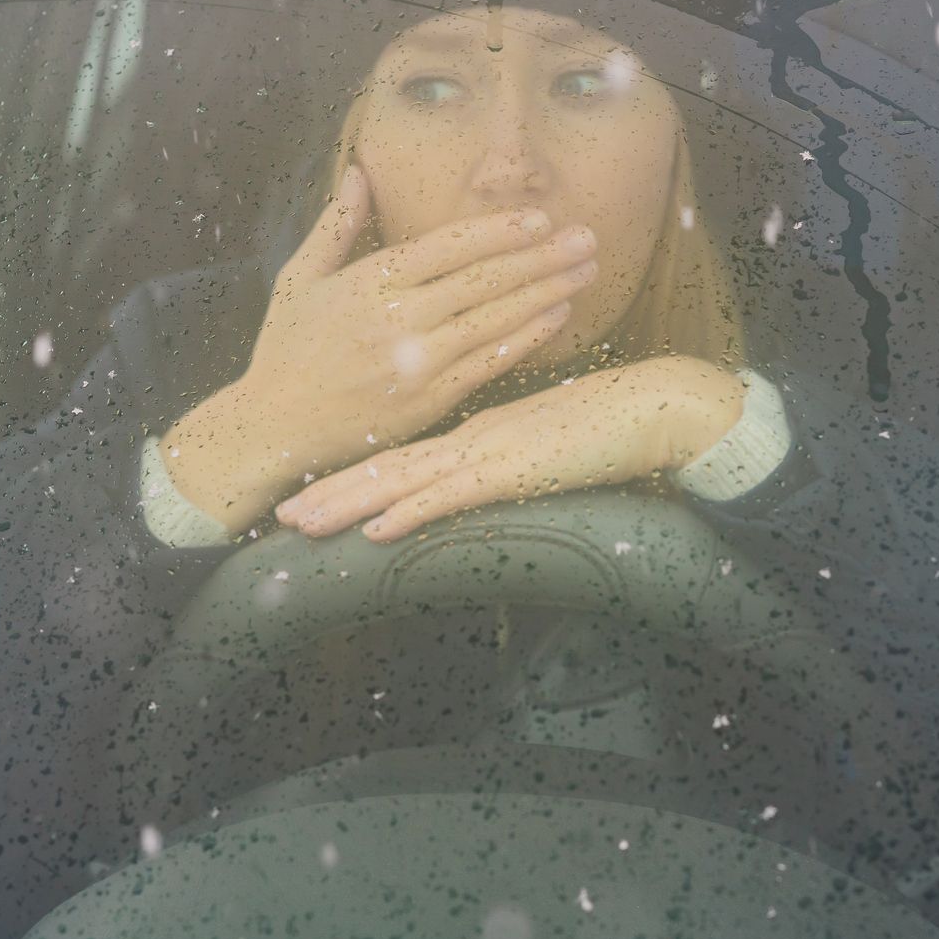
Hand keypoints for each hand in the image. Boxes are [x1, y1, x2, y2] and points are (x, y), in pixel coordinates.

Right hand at [163, 166, 598, 528]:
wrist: (274, 427)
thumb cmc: (285, 349)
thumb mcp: (299, 278)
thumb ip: (337, 224)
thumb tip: (359, 171)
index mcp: (368, 282)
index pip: (447, 247)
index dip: (498, 231)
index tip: (538, 219)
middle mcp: (398, 318)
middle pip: (484, 279)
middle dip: (541, 256)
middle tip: (587, 237)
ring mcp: (417, 362)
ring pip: (495, 318)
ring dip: (546, 291)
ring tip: (585, 270)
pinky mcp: (429, 400)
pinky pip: (489, 362)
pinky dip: (526, 337)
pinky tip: (557, 316)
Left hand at [275, 356, 746, 542]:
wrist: (656, 407)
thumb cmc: (610, 424)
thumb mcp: (547, 442)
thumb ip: (514, 456)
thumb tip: (489, 476)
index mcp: (480, 428)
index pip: (407, 452)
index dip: (357, 471)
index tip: (313, 490)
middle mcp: (474, 436)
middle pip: (390, 466)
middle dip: (333, 493)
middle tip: (282, 517)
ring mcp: (491, 451)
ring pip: (406, 481)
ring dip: (350, 505)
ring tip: (303, 525)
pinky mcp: (516, 470)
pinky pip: (453, 496)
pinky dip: (411, 513)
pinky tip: (377, 532)